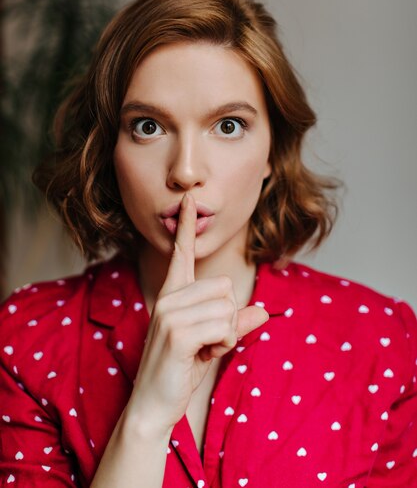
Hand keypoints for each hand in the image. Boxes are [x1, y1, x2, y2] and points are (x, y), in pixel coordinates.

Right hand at [126, 192, 269, 433]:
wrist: (154, 406)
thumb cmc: (180, 372)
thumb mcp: (212, 344)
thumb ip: (234, 324)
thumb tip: (261, 311)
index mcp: (174, 295)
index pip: (181, 254)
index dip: (186, 226)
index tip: (189, 199)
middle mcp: (169, 298)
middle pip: (226, 287)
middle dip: (228, 318)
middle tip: (207, 341)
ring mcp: (170, 313)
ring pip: (228, 308)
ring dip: (226, 335)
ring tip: (202, 349)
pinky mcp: (177, 332)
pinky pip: (224, 327)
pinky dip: (223, 345)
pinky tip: (201, 356)